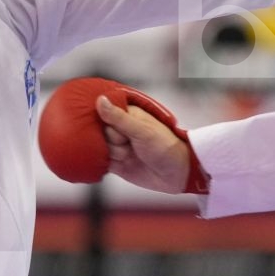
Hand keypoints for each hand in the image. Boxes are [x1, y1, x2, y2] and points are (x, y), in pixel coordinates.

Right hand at [37, 76, 208, 192]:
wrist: (177, 175)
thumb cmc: (164, 146)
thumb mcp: (142, 130)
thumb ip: (119, 118)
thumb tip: (99, 100)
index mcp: (127, 115)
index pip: (104, 114)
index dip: (108, 122)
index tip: (116, 128)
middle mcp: (120, 129)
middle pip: (99, 132)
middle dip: (111, 140)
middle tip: (127, 145)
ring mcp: (118, 147)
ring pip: (100, 148)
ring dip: (112, 154)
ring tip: (129, 156)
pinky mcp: (116, 165)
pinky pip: (99, 162)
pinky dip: (97, 163)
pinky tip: (99, 163)